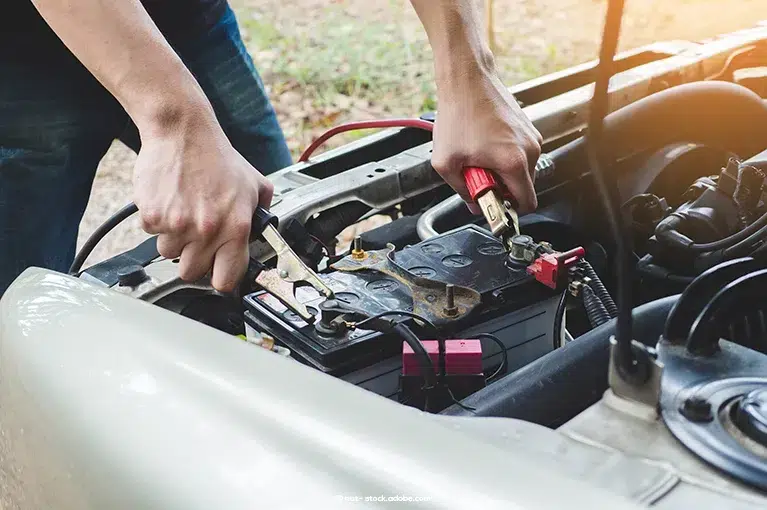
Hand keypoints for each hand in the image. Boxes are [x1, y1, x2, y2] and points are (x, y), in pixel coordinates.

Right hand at [132, 107, 272, 291]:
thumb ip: (263, 212)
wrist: (183, 133)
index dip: (221, 278)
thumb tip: (267, 233)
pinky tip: (170, 201)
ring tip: (184, 212)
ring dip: (175, 239)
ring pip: (169, 254)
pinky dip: (158, 222)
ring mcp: (178, 225)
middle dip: (193, 258)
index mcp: (236, 228)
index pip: (226, 279)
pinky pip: (151, 234)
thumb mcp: (254, 184)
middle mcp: (207, 230)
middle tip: (197, 236)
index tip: (217, 273)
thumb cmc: (217, 157)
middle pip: (191, 272)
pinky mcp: (153, 216)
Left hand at [431, 71, 541, 213]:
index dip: (508, 210)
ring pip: (521, 170)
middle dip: (501, 188)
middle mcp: (529, 149)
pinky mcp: (527, 127)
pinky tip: (484, 144)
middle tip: (478, 175)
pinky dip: (504, 155)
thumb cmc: (458, 113)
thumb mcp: (446, 162)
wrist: (467, 79)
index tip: (493, 204)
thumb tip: (472, 203)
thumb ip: (461, 190)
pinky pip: (519, 153)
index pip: (527, 204)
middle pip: (523, 187)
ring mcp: (531, 136)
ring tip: (479, 156)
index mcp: (514, 162)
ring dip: (501, 170)